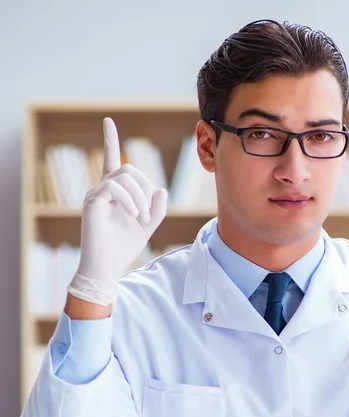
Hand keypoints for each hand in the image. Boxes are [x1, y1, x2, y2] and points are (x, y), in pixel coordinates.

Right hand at [67, 118, 167, 305]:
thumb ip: (156, 208)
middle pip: (129, 169)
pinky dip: (131, 201)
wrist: (107, 267)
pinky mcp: (92, 202)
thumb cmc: (124, 247)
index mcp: (114, 192)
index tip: (108, 120)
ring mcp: (95, 194)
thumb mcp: (148, 225)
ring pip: (124, 176)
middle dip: (145, 188)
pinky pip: (115, 187)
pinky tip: (133, 217)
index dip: (109, 140)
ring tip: (141, 218)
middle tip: (147, 215)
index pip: (111, 161)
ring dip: (141, 197)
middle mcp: (102, 189)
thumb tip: (160, 189)